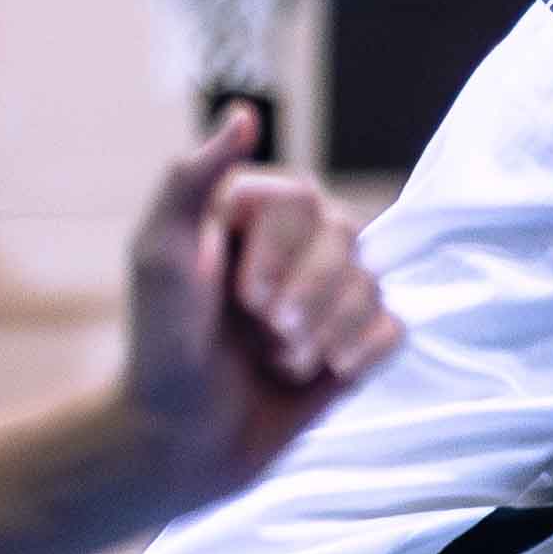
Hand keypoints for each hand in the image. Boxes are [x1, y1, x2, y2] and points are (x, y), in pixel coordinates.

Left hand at [121, 109, 403, 503]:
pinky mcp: (350, 345)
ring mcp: (325, 299)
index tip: (241, 299)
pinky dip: (364, 351)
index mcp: (249, 219)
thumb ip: (193, 177)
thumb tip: (246, 113)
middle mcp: (292, 251)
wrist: (179, 440)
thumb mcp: (159, 254)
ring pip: (372, 284)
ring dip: (326, 332)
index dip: (281, 252)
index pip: (304, 199)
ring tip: (281, 365)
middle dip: (309, 294)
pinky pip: (393, 329)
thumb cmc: (160, 346)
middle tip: (265, 336)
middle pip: (347, 236)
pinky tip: (328, 372)